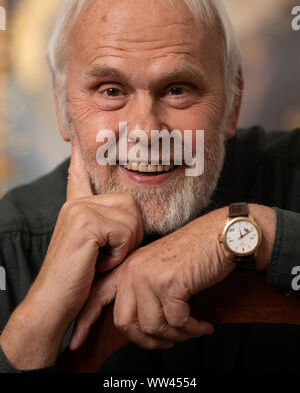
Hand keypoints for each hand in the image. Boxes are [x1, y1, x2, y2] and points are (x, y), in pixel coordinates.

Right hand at [0, 133, 142, 368]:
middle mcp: (77, 203)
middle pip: (130, 202)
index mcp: (76, 207)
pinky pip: (126, 231)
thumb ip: (107, 225)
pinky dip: (120, 253)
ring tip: (103, 258)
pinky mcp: (85, 222)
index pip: (81, 173)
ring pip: (132, 216)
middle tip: (109, 254)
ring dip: (126, 245)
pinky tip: (99, 262)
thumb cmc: (79, 280)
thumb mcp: (96, 248)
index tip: (77, 136)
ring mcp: (79, 210)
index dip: (82, 156)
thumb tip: (131, 209)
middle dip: (131, 233)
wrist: (54, 304)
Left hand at [70, 207, 234, 350]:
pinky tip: (203, 325)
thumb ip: (141, 290)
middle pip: (125, 323)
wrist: (219, 234)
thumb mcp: (158, 268)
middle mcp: (133, 270)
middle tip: (169, 341)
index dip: (84, 322)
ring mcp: (149, 276)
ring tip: (192, 330)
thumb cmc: (194, 253)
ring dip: (176, 336)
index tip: (75, 343)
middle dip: (148, 340)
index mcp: (127, 267)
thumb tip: (136, 326)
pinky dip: (193, 329)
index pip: (98, 296)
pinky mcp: (169, 283)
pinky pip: (177, 322)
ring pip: (153, 326)